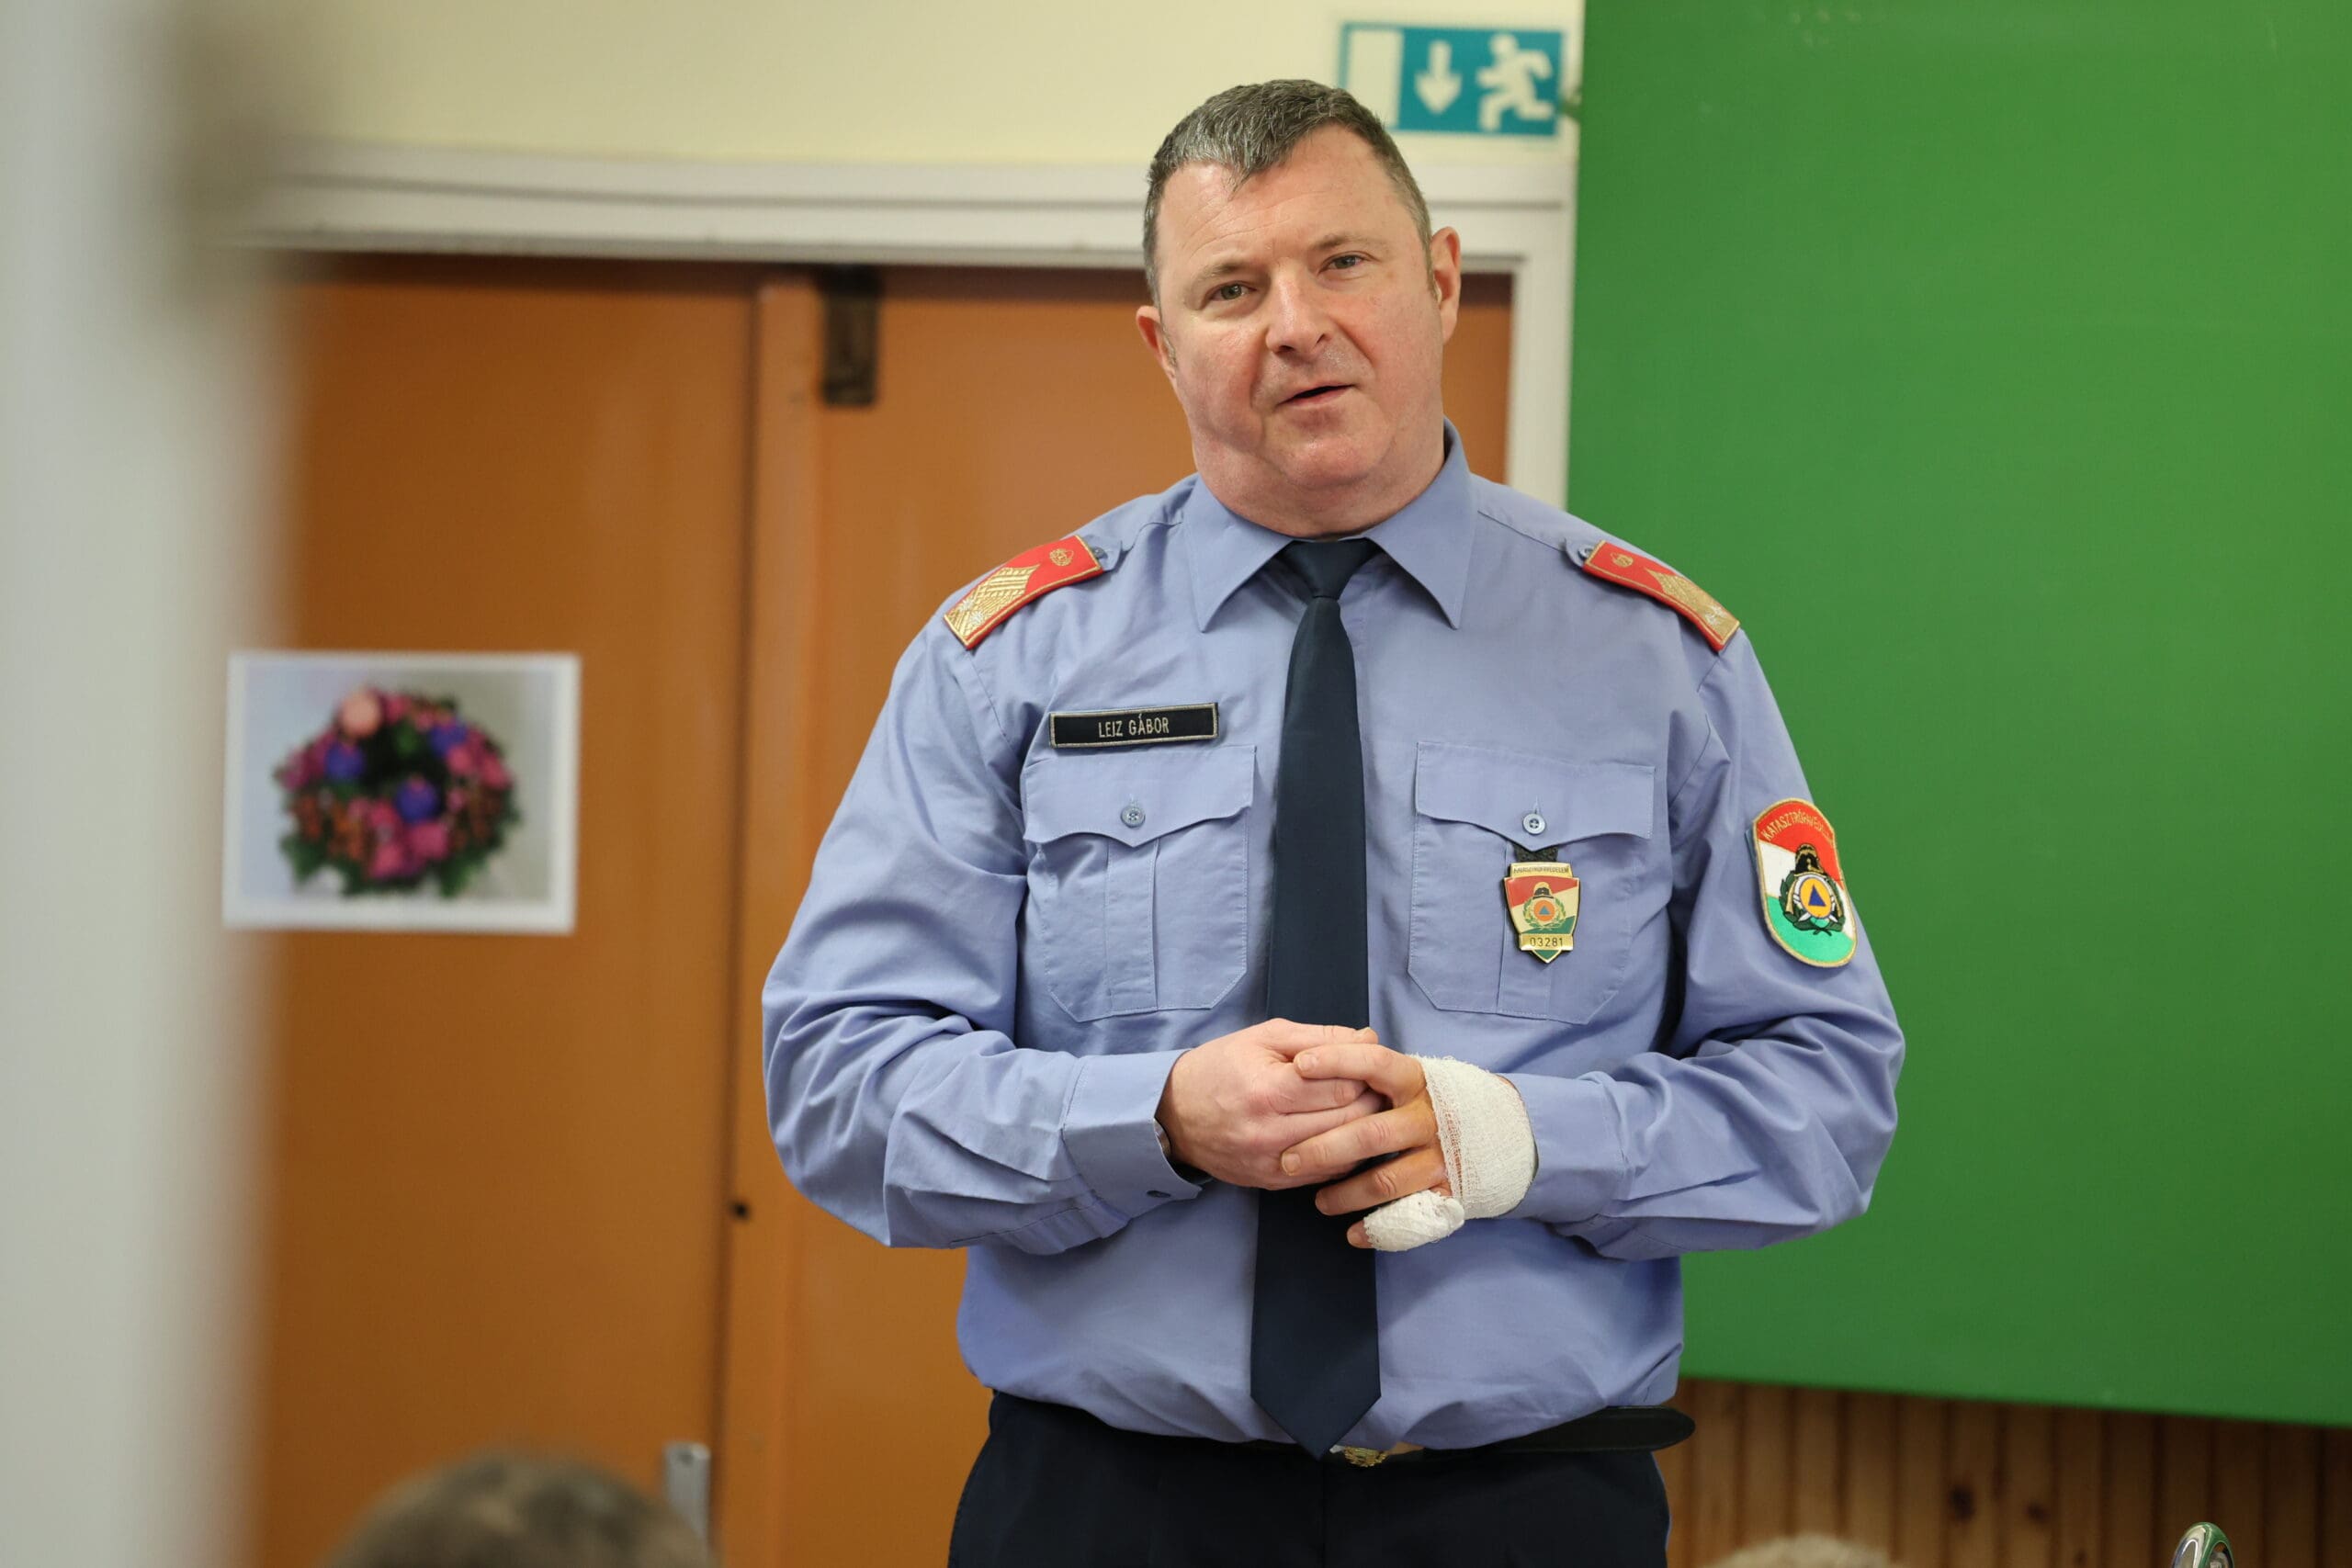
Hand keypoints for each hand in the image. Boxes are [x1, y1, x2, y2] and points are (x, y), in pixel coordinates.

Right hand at [1157, 1020, 1387, 1188]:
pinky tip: (1342, 1136)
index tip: (1371, 1067)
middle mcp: (1268, 1133)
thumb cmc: (1220, 1068)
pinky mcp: (1270, 1182)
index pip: (1340, 1087)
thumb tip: (1369, 1039)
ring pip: (1341, 1152)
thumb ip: (1320, 1037)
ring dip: (1360, 1131)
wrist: (1174, 1113)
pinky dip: (1342, 1155)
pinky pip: (1324, 1174)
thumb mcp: (1264, 1038)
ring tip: (1364, 1111)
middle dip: (1369, 1102)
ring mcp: (1270, 1163)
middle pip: (1346, 1122)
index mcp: (1267, 1090)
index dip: (1364, 1075)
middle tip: (1377, 1089)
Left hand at [1283, 1042, 1447, 1247]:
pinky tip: (1354, 1233)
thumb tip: (1314, 1053)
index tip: (1299, 1065)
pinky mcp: (1448, 1190)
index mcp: (1415, 1079)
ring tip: (1318, 1202)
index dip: (1337, 1061)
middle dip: (1325, 1148)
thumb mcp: (1407, 1074)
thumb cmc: (1430, 1101)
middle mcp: (1429, 1116)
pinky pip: (1409, 1216)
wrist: (1502, 1132)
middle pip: (1373, 1133)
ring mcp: (1441, 1156)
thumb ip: (1368, 1066)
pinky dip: (1379, 1229)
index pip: (1375, 1062)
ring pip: (1386, 1180)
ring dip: (1346, 1194)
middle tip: (1289, 1160)